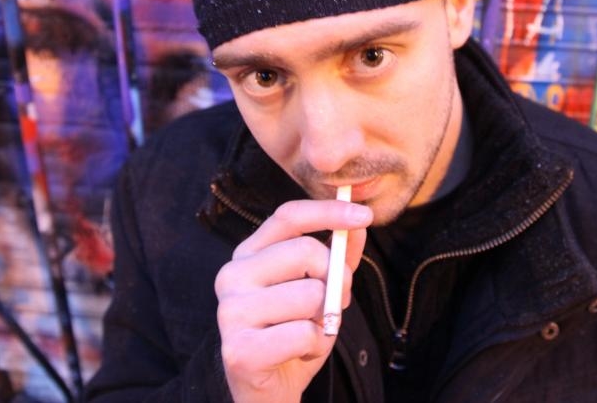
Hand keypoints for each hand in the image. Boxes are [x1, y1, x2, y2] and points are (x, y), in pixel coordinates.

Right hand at [214, 199, 372, 402]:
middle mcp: (232, 275)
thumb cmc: (293, 334)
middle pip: (306, 251)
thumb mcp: (320, 290)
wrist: (268, 392)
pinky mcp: (239, 349)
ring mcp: (230, 312)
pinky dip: (315, 346)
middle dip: (337, 278)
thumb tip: (359, 224)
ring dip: (325, 319)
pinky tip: (299, 353)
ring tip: (309, 332)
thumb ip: (337, 257)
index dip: (328, 212)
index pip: (287, 216)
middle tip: (335, 303)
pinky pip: (304, 334)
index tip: (365, 215)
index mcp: (248, 254)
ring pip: (310, 295)